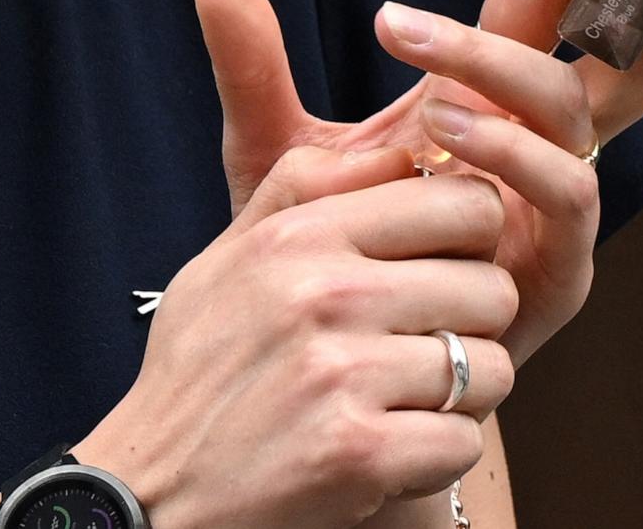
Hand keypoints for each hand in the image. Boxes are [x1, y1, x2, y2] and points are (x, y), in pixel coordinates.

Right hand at [74, 146, 518, 528]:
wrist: (150, 489)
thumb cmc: (198, 371)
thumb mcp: (226, 257)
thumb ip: (304, 191)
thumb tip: (401, 152)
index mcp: (299, 236)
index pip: (463, 203)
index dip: (471, 240)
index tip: (441, 270)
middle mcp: (324, 295)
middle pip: (492, 286)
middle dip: (473, 324)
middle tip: (421, 349)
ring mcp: (343, 375)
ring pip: (490, 369)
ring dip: (460, 396)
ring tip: (401, 402)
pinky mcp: (359, 454)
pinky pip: (464, 441)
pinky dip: (435, 455)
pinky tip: (386, 450)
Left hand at [193, 0, 642, 362]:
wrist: (335, 363)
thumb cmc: (327, 250)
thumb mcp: (276, 148)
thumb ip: (251, 62)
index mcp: (492, 93)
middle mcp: (543, 138)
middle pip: (642, 46)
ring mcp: (556, 203)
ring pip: (577, 112)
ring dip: (516, 72)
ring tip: (430, 66)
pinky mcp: (557, 267)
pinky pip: (563, 195)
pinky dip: (514, 154)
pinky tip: (450, 134)